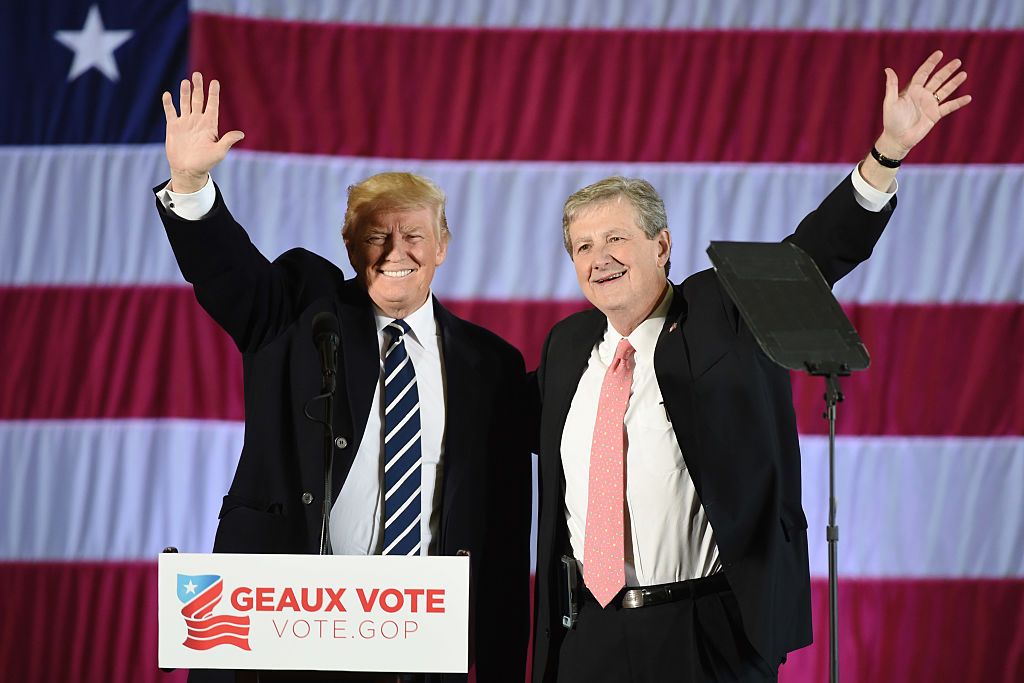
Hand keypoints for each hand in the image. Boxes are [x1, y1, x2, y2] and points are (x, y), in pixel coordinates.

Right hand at [161, 72, 243, 192]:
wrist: (188, 170)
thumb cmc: (206, 162)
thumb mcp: (219, 152)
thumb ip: (227, 141)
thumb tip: (241, 134)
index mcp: (209, 125)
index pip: (212, 105)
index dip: (213, 94)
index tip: (215, 82)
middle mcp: (197, 121)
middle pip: (198, 100)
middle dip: (198, 87)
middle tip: (197, 74)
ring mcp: (185, 123)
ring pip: (185, 103)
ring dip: (184, 92)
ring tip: (185, 82)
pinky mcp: (173, 127)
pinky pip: (170, 112)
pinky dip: (168, 104)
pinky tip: (167, 95)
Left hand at [876, 50, 970, 158]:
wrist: (897, 139)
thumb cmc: (891, 121)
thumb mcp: (890, 102)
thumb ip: (892, 86)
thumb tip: (888, 69)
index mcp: (912, 90)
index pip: (923, 73)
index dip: (931, 63)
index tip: (939, 53)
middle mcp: (923, 95)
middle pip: (937, 79)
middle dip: (947, 70)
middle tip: (957, 61)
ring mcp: (930, 104)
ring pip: (945, 90)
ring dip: (954, 82)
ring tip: (963, 74)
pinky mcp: (935, 115)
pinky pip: (949, 107)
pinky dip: (958, 102)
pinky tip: (968, 97)